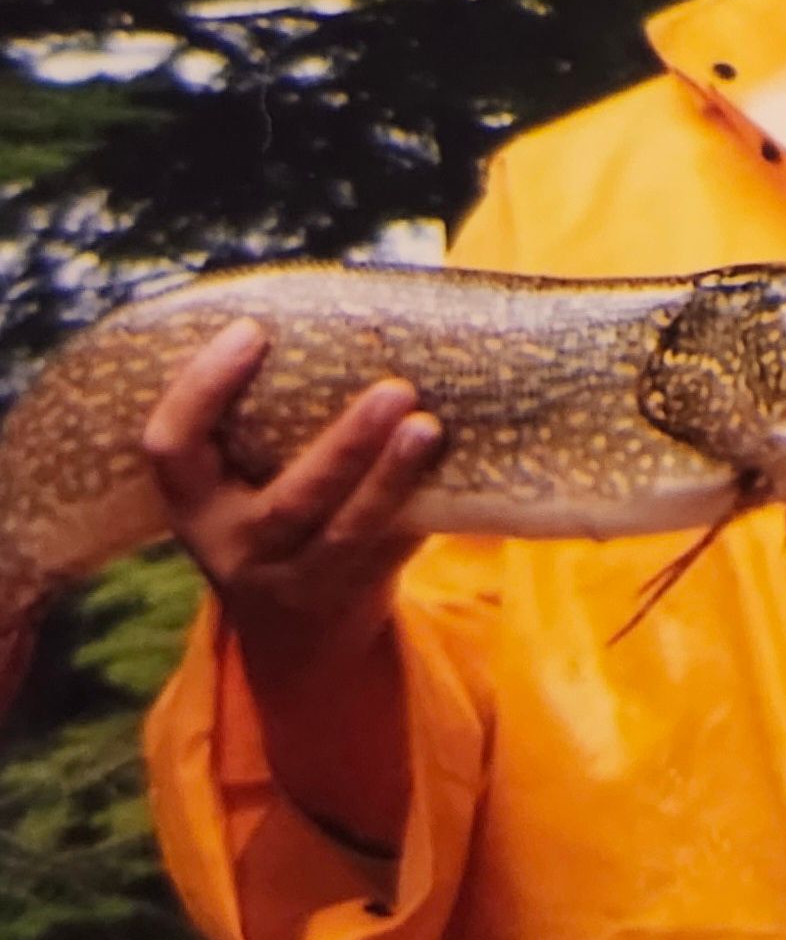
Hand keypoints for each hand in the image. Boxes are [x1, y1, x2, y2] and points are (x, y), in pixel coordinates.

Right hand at [139, 318, 436, 848]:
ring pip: (352, 533)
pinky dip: (426, 507)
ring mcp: (299, 579)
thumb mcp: (239, 479)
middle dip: (344, 448)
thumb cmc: (272, 514)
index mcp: (192, 503)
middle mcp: (237, 548)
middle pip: (290, 503)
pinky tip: (460, 466)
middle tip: (394, 389)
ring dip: (394, 479)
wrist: (295, 634)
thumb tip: (343, 305)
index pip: (171, 446)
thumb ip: (266, 419)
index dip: (202, 389)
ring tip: (430, 426)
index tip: (252, 331)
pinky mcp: (356, 592)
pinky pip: (394, 548)